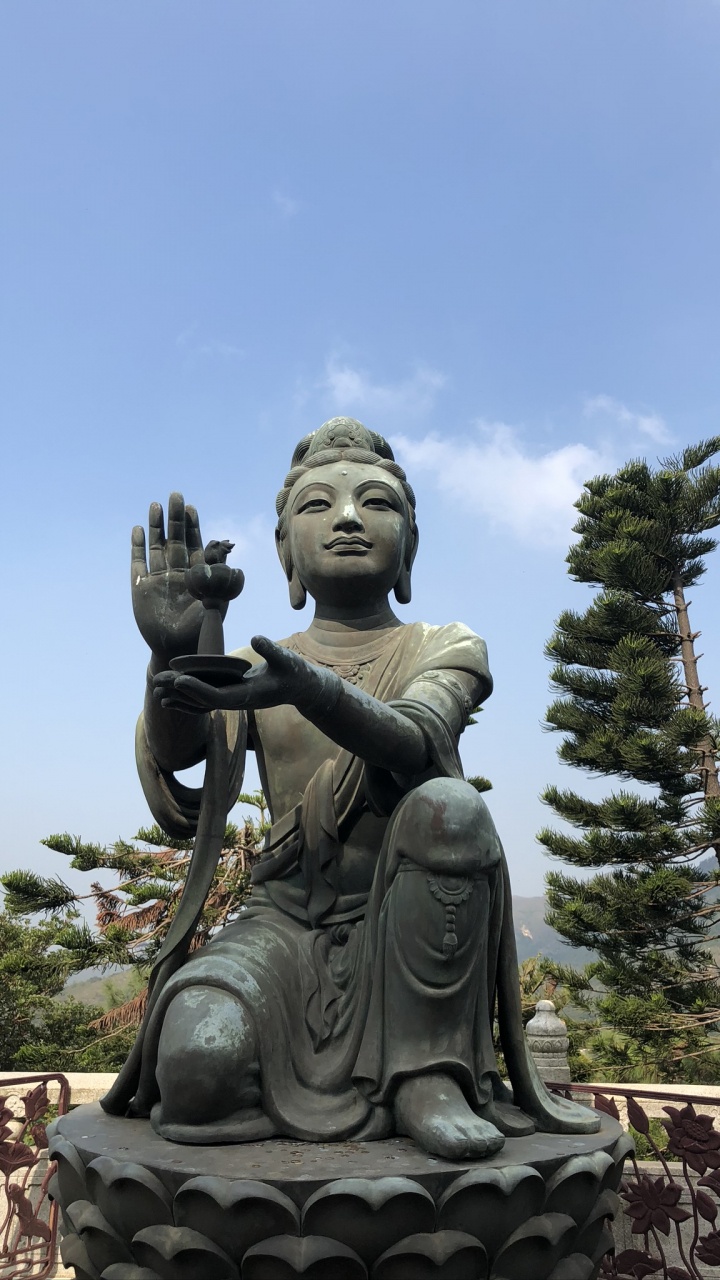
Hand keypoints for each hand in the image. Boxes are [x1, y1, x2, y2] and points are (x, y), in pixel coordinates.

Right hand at [132, 493, 212, 662]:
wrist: (178, 648)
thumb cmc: (201, 629)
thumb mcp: (216, 604)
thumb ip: (222, 583)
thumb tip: (231, 562)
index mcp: (195, 574)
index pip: (193, 543)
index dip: (192, 526)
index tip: (192, 508)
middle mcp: (177, 572)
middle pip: (174, 539)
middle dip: (175, 518)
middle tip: (175, 495)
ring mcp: (158, 578)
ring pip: (156, 546)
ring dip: (157, 526)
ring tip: (156, 505)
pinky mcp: (140, 587)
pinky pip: (138, 562)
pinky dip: (138, 546)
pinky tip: (138, 530)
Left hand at [153, 636, 315, 713]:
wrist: (302, 687)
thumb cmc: (295, 672)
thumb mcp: (286, 659)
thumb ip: (271, 650)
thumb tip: (255, 637)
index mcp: (248, 696)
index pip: (217, 696)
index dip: (198, 688)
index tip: (179, 679)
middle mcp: (237, 702)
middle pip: (203, 700)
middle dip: (180, 691)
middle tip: (157, 679)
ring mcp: (234, 700)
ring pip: (201, 702)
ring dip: (179, 695)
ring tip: (156, 686)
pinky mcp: (233, 694)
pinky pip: (206, 698)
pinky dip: (188, 696)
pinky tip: (173, 693)